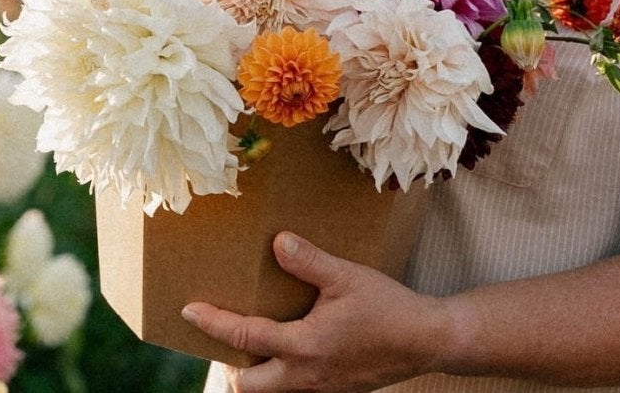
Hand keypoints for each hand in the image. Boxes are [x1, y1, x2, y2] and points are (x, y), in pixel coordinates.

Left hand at [183, 231, 448, 392]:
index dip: (212, 322)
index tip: (188, 310)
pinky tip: (289, 347)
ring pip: (272, 391)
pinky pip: (296, 387)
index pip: (244, 336)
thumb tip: (277, 242)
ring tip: (252, 342)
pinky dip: (281, 372)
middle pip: (249, 385)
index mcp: (305, 347)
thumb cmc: (389, 308)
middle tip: (222, 336)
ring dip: (255, 371)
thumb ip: (308, 261)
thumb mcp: (347, 276)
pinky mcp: (336, 389)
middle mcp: (307, 375)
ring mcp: (322, 388)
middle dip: (229, 367)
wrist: (430, 340)